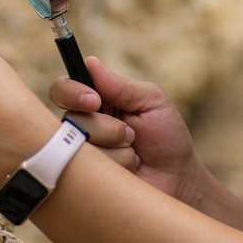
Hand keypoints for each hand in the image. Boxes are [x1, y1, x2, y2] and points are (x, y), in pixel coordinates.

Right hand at [49, 56, 202, 203]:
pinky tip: (130, 172)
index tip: (94, 100)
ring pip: (79, 146)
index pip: (63, 89)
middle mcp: (82, 127)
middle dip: (105, 126)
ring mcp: (81, 156)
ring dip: (116, 149)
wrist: (179, 181)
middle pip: (70, 118)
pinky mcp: (86, 181)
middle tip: (130, 134)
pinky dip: (118, 166)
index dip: (72, 92)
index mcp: (94, 103)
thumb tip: (90, 62)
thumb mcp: (151, 102)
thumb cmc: (167, 138)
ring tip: (134, 154)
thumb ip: (121, 85)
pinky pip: (90, 170)